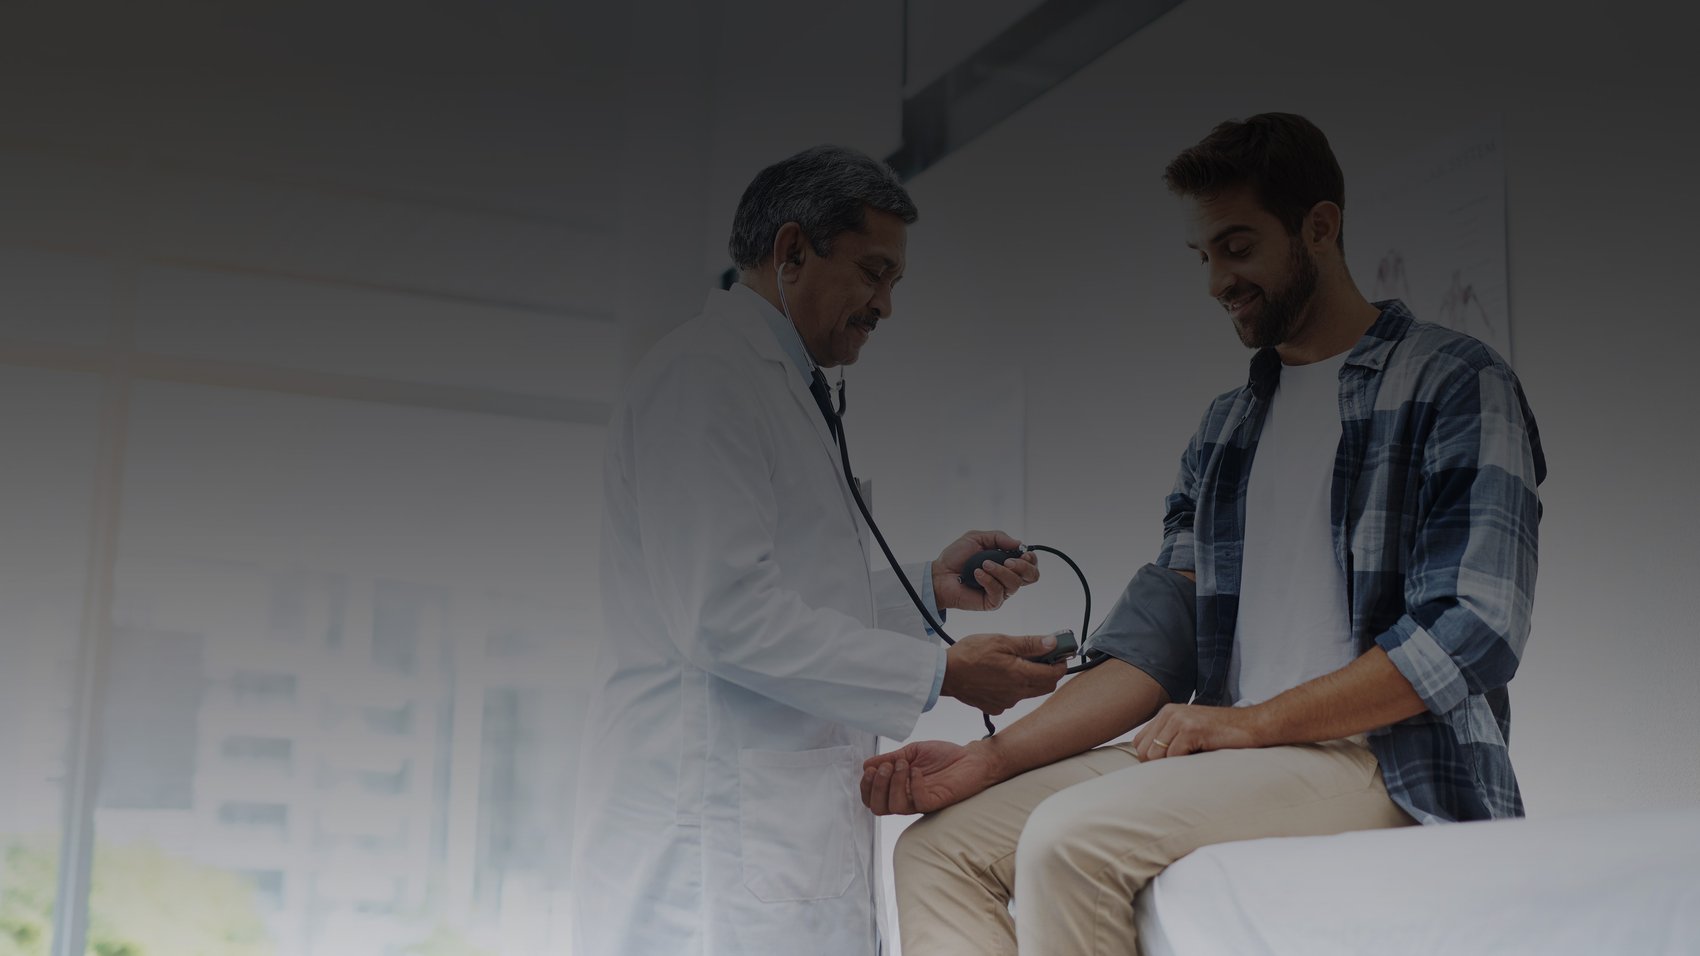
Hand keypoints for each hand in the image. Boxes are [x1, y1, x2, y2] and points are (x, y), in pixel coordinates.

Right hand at [860, 739, 997, 814]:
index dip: (866, 786)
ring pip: (895, 807)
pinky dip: (914, 785)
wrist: (970, 758)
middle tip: (887, 767)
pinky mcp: (935, 802)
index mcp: (897, 788)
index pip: (872, 799)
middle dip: (876, 786)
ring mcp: (919, 802)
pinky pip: (918, 802)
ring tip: (903, 765)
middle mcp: (906, 798)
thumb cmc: (943, 757)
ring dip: (893, 784)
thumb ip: (890, 758)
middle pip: (878, 808)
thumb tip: (866, 764)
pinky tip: (918, 771)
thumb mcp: (911, 752)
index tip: (871, 769)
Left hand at [932, 530, 1039, 611]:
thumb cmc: (956, 557)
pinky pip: (999, 592)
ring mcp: (1001, 592)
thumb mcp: (977, 538)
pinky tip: (977, 574)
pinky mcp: (992, 602)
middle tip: (1007, 561)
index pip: (1031, 565)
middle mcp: (1007, 578)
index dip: (1031, 559)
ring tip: (983, 565)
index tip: (1022, 553)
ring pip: (1015, 584)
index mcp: (1007, 564)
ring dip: (999, 571)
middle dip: (1023, 566)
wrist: (940, 574)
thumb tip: (1020, 544)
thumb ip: (999, 538)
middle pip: (1032, 577)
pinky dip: (988, 580)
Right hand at [941, 633, 1066, 713]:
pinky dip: (1014, 687)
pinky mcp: (995, 707)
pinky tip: (1001, 675)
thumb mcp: (1001, 641)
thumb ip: (1030, 644)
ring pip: (1030, 692)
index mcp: (1022, 675)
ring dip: (1031, 678)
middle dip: (1049, 671)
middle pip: (1046, 686)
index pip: (1055, 674)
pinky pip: (1013, 698)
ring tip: (1016, 662)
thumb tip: (1053, 643)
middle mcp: (1017, 693)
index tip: (1059, 652)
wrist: (945, 674)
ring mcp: (1006, 703)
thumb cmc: (969, 655)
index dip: (1061, 662)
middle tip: (1041, 655)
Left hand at [1131, 702, 1266, 760]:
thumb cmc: (1224, 734)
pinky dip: (1183, 765)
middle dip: (1158, 766)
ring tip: (1192, 762)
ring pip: (1156, 756)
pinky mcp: (1191, 729)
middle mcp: (1170, 713)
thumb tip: (1149, 765)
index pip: (1139, 743)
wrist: (1253, 725)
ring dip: (1172, 766)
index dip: (1151, 760)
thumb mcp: (1191, 732)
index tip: (1169, 766)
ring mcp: (1180, 720)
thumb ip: (1170, 740)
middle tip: (1181, 768)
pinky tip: (1199, 758)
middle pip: (1144, 751)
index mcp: (1167, 713)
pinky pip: (1173, 756)